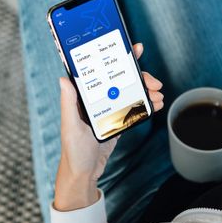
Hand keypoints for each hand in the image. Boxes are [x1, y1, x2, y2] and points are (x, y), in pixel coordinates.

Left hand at [54, 43, 163, 210]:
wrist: (84, 172)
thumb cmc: (73, 150)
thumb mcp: (70, 126)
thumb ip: (69, 103)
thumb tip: (63, 79)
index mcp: (84, 96)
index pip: (101, 71)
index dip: (117, 57)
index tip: (135, 49)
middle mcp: (97, 99)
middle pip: (121, 80)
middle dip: (139, 77)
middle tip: (154, 83)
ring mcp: (109, 109)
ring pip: (130, 92)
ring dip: (146, 90)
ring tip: (158, 95)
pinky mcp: (117, 120)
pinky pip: (133, 107)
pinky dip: (145, 104)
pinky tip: (155, 104)